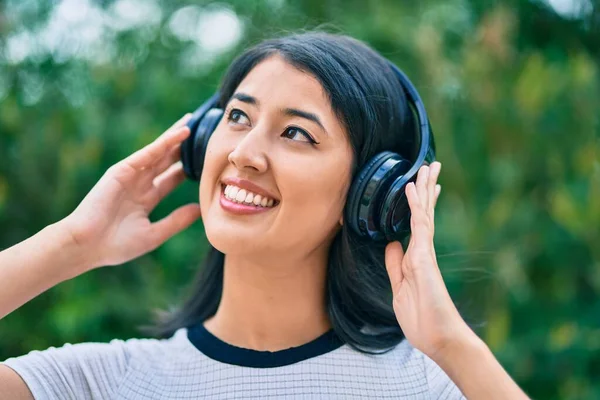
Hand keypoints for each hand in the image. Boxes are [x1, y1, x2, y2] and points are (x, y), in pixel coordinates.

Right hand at [59, 114, 201, 270]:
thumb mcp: (153, 234)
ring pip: (159, 151)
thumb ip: (176, 221)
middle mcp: (139, 184)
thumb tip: (200, 210)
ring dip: (176, 136)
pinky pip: (148, 153)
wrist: (86, 246)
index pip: (172, 178)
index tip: (207, 160)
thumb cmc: (115, 246)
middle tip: (202, 132)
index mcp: (146, 198)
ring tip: (193, 121)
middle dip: (183, 147)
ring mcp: (130, 175)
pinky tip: (181, 132)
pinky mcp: (121, 170)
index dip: (189, 169)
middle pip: (167, 160)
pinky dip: (165, 142)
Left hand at [385, 162, 472, 360]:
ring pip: (423, 214)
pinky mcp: (424, 259)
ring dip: (423, 189)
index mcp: (415, 258)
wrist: (439, 338)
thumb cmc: (422, 318)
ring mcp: (424, 253)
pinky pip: (418, 227)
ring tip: (426, 166)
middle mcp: (422, 251)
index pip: (417, 224)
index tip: (419, 186)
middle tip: (430, 165)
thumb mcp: (399, 288)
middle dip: (426, 189)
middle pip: (423, 213)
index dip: (418, 204)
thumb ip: (395, 265)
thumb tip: (392, 244)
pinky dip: (414, 206)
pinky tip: (411, 189)